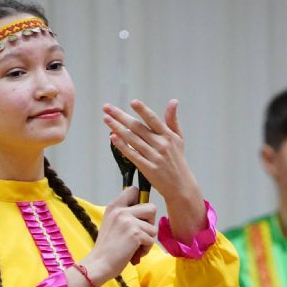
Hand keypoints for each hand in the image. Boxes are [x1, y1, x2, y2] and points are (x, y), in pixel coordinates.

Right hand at [81, 186, 158, 281]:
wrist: (99, 264)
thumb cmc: (106, 248)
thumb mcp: (111, 223)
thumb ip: (124, 215)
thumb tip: (144, 214)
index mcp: (114, 206)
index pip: (133, 190)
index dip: (141, 201)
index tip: (138, 214)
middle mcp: (121, 211)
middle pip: (151, 207)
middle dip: (149, 223)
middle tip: (139, 234)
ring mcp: (129, 221)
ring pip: (153, 227)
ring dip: (147, 239)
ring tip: (134, 246)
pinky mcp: (135, 234)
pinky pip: (151, 240)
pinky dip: (145, 249)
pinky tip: (134, 253)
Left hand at [103, 100, 204, 227]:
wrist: (180, 185)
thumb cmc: (177, 160)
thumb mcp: (179, 138)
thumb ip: (172, 120)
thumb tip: (173, 101)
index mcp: (168, 136)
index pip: (153, 119)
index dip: (142, 110)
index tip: (133, 102)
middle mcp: (161, 144)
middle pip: (137, 127)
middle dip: (121, 116)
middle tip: (108, 108)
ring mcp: (154, 156)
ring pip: (132, 139)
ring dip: (117, 128)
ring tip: (106, 119)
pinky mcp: (148, 168)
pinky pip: (132, 155)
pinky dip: (122, 146)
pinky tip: (113, 138)